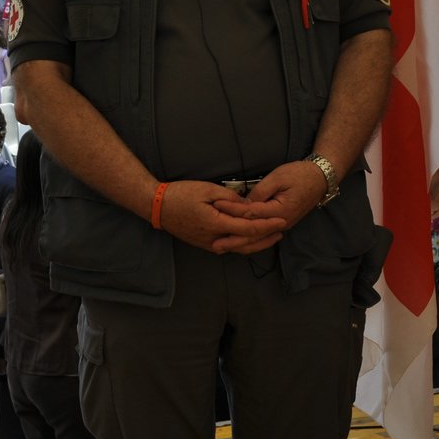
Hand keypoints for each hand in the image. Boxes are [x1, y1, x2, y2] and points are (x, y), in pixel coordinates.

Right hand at [156, 180, 287, 255]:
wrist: (157, 207)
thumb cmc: (180, 195)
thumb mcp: (207, 189)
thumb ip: (230, 198)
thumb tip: (247, 206)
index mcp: (215, 224)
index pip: (248, 228)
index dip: (267, 225)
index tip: (281, 220)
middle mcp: (213, 239)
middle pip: (247, 243)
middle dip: (267, 237)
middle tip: (282, 229)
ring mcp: (208, 244)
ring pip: (239, 248)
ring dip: (257, 243)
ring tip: (271, 236)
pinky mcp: (205, 244)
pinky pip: (229, 247)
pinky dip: (244, 243)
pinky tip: (251, 238)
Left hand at [217, 160, 329, 237]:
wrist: (320, 178)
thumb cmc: (299, 175)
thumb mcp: (278, 177)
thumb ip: (260, 192)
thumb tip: (244, 203)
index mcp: (280, 211)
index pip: (251, 214)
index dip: (232, 210)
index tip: (216, 206)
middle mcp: (281, 222)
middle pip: (254, 234)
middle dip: (233, 239)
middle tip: (214, 244)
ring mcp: (282, 224)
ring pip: (258, 237)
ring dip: (240, 243)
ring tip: (223, 247)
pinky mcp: (281, 222)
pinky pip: (263, 234)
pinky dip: (250, 238)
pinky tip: (238, 241)